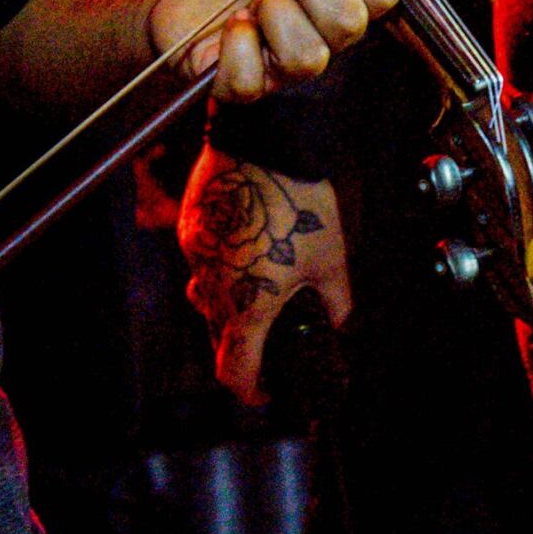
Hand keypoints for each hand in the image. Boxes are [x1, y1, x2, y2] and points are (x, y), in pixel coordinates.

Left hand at [147, 0, 415, 103]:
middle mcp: (324, 40)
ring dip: (271, 15)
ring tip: (252, 5)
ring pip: (307, 56)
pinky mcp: (246, 88)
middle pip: (350, 21)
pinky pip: (252, 76)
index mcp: (342, 0)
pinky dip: (236, 43)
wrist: (179, 1)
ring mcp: (286, 70)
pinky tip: (232, 29)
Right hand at [178, 142, 350, 402]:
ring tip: (255, 290)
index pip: (233, 371)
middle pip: (216, 336)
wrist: (261, 142)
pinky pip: (200, 261)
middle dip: (242, 346)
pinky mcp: (191, 226)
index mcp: (248, 304)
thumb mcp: (332, 258)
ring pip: (203, 297)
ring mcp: (196, 255)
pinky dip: (220, 267)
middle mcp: (212, 285)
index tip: (265, 392)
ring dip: (226, 305)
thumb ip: (337, 302)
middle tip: (269, 339)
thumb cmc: (298, 201)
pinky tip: (245, 247)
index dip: (250, 391)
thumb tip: (341, 322)